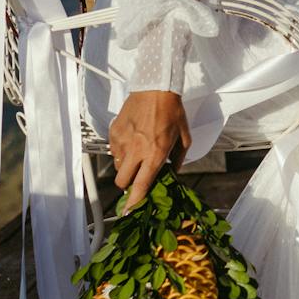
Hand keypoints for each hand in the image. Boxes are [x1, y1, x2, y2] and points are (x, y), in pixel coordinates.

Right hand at [109, 89, 190, 212]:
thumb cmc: (172, 111)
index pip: (141, 184)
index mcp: (155, 153)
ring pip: (118, 166)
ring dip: (126, 167)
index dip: (135, 201)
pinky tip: (132, 140)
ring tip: (137, 154)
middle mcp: (137, 150)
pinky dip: (121, 151)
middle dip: (128, 185)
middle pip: (122, 181)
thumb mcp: (184, 137)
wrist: (155, 87)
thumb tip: (174, 171)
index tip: (129, 210)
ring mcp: (123, 141)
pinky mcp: (114, 132)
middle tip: (136, 177)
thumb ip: (179, 158)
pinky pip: (114, 150)